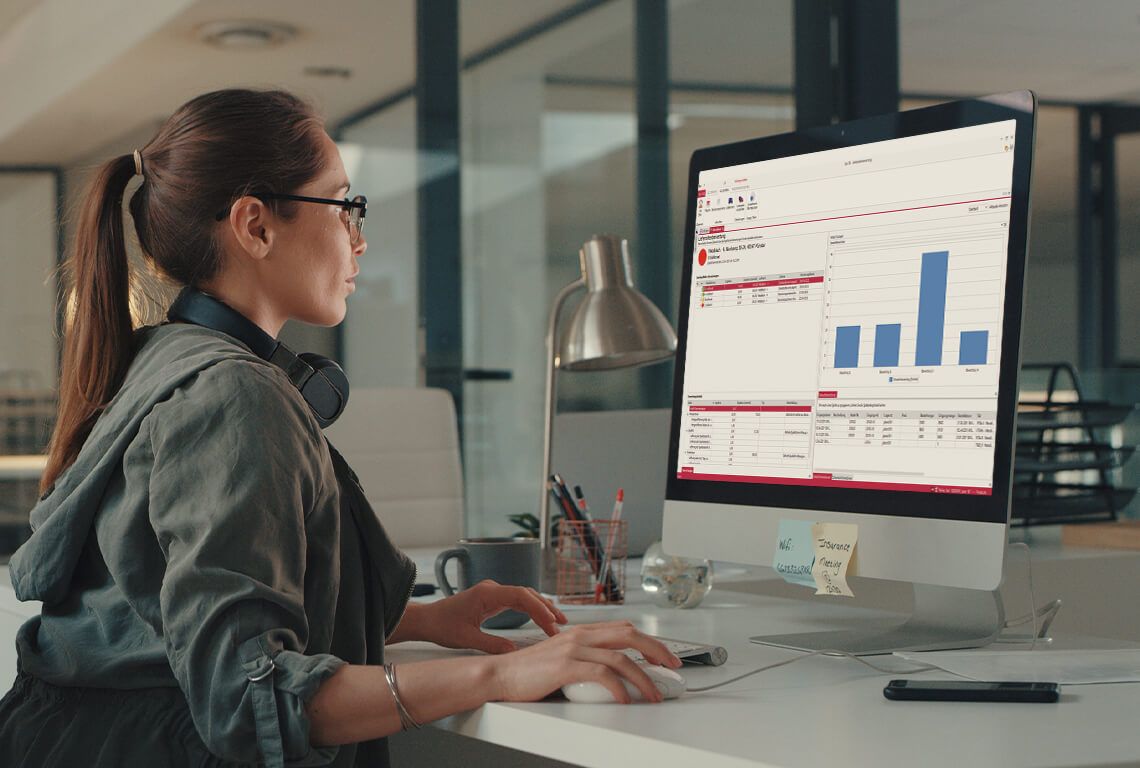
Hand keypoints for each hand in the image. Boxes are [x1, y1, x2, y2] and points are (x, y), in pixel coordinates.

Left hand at [420, 580, 567, 653]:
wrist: (427, 619)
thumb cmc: (442, 626)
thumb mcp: (467, 639)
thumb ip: (492, 645)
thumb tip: (515, 651)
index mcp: (487, 593)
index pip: (521, 596)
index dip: (539, 609)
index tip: (551, 623)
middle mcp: (492, 589)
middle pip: (527, 594)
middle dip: (546, 608)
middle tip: (561, 626)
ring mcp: (493, 593)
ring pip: (524, 596)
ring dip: (541, 608)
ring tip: (558, 622)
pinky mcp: (493, 599)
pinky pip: (517, 601)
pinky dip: (531, 609)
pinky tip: (541, 619)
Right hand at [488, 621, 683, 703]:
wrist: (500, 674)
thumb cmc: (529, 672)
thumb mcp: (562, 658)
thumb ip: (585, 659)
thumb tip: (613, 673)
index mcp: (581, 632)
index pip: (624, 629)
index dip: (649, 641)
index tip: (665, 656)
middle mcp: (579, 635)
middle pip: (629, 635)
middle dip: (656, 651)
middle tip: (672, 668)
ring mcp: (573, 649)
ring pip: (621, 658)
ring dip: (643, 677)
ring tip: (654, 694)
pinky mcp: (565, 665)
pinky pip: (602, 674)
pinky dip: (619, 687)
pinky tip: (626, 699)